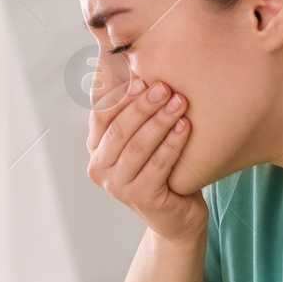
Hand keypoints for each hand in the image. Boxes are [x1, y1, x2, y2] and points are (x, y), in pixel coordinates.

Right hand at [85, 56, 205, 243]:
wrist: (177, 216)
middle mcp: (100, 169)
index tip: (142, 78)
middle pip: (119, 129)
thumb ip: (134, 113)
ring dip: (160, 121)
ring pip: (139, 146)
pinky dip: (173, 143)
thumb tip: (136, 65)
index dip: (120, 96)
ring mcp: (118, 186)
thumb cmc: (161, 171)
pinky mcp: (141, 198)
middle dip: (143, 105)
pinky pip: (159, 164)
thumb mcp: (142, 140)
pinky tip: (186, 126)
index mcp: (96, 149)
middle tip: (165, 86)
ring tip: (180, 102)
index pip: (101, 115)